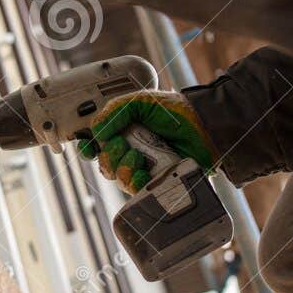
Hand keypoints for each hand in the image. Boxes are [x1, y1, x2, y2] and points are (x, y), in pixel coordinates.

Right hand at [77, 91, 214, 192]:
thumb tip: (96, 131)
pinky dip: (136, 182)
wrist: (205, 127)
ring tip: (137, 157)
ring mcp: (143, 168)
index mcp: (123, 132)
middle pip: (104, 164)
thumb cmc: (176, 112)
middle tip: (123, 144)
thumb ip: (115, 110)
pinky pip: (136, 190)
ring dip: (122, 169)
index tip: (87, 146)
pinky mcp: (157, 182)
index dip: (87, 149)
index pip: (96, 145)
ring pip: (118, 179)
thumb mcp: (141, 102)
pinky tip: (145, 172)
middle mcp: (130, 151)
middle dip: (108, 156)